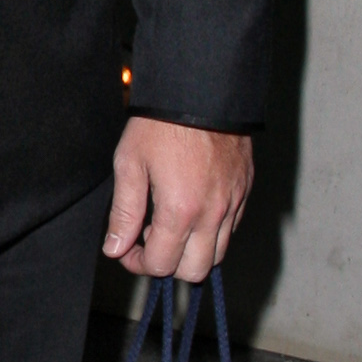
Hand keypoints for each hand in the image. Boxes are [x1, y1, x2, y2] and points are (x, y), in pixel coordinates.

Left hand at [103, 118, 252, 282]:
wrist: (201, 91)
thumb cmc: (161, 124)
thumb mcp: (130, 164)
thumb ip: (124, 213)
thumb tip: (115, 248)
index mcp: (181, 210)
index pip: (161, 264)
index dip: (138, 264)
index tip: (126, 249)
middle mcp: (213, 213)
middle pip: (194, 271)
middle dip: (168, 264)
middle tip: (149, 239)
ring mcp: (233, 203)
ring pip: (218, 254)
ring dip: (192, 251)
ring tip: (171, 224)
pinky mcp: (245, 191)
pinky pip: (231, 229)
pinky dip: (211, 232)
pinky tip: (191, 209)